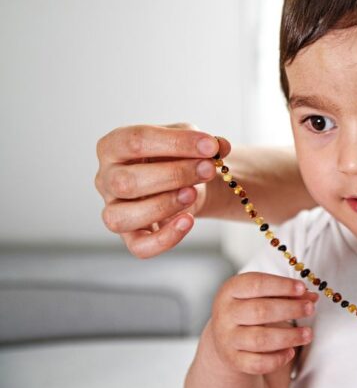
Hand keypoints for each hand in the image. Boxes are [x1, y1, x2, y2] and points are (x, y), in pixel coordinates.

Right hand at [95, 123, 230, 257]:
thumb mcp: (190, 141)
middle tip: (209, 169)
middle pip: (126, 181)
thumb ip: (204, 142)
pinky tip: (188, 221)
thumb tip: (219, 146)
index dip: (175, 143)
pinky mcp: (130, 236)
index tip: (210, 146)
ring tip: (193, 193)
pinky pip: (139, 247)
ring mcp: (113, 209)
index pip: (135, 141)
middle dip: (174, 175)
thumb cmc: (179, 156)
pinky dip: (166, 238)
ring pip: (121, 217)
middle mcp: (105, 179)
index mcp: (113, 146)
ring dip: (163, 205)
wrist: (188, 181)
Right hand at [211, 272, 316, 375]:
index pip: (256, 284)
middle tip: (310, 309)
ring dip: (289, 337)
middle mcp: (225, 314)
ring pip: (260, 339)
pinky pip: (257, 363)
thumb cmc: (251, 308)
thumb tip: (312, 297)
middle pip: (260, 311)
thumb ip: (287, 293)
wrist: (226, 336)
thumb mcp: (263, 295)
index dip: (281, 286)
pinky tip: (291, 352)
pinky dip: (277, 359)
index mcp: (231, 290)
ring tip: (308, 334)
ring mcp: (227, 339)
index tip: (302, 288)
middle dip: (290, 310)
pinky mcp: (233, 360)